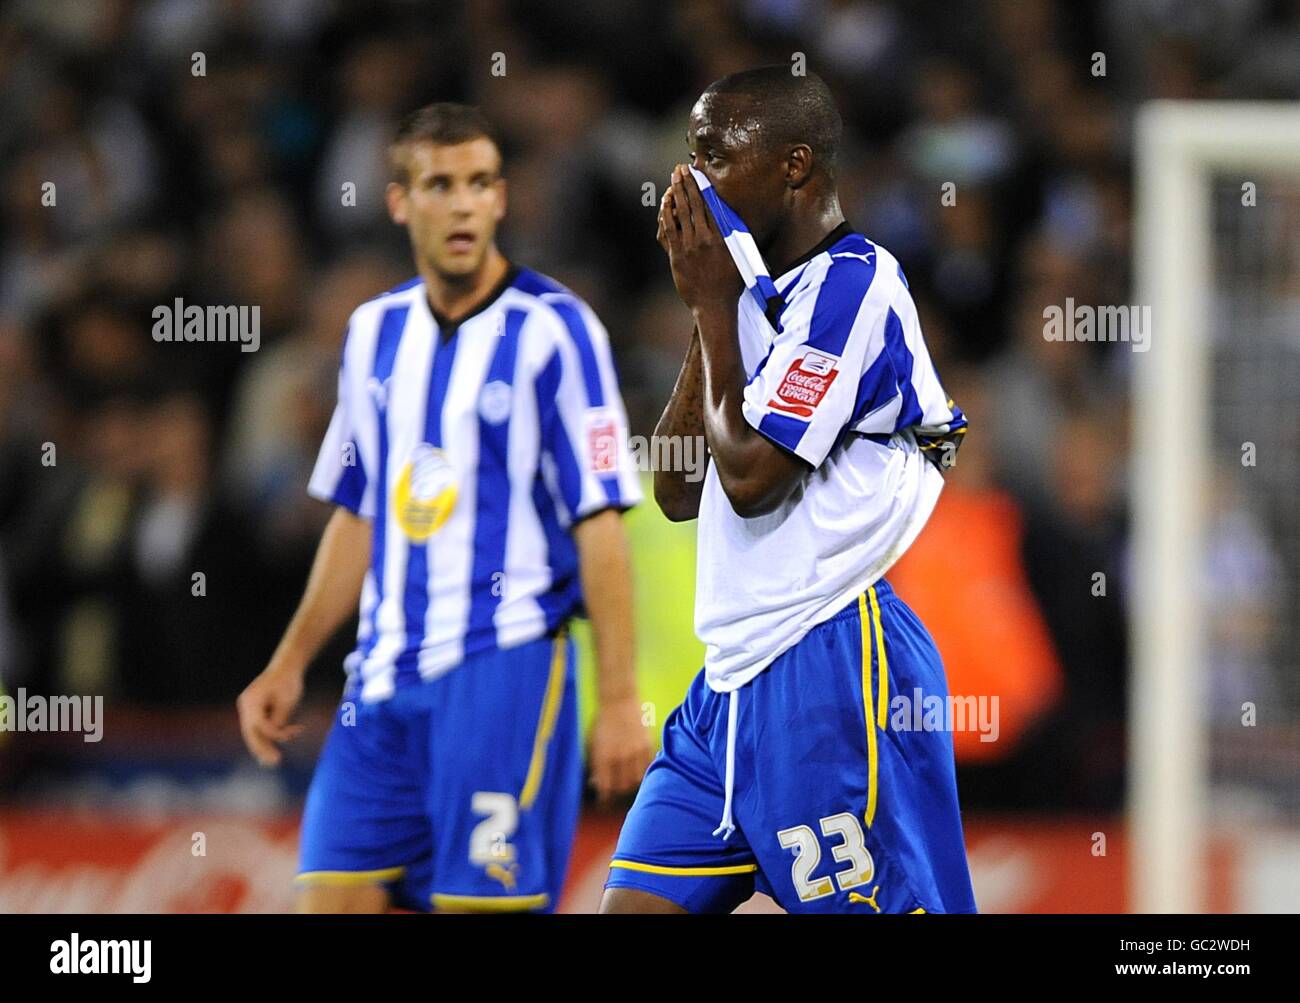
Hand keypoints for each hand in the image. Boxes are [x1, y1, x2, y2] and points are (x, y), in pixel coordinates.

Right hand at [237, 661, 305, 765]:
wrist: (286, 667)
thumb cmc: (288, 682)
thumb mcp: (287, 701)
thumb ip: (280, 719)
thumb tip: (276, 736)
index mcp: (251, 700)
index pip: (260, 724)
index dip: (275, 733)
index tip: (292, 733)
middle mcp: (245, 705)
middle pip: (251, 732)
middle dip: (263, 749)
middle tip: (275, 762)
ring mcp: (247, 709)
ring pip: (253, 733)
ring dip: (264, 746)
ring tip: (272, 761)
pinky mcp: (254, 712)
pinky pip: (257, 729)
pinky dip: (266, 738)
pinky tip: (270, 753)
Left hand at [587, 694, 654, 801]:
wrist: (618, 699)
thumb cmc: (602, 722)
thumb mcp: (593, 743)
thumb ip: (595, 764)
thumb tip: (595, 783)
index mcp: (603, 757)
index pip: (605, 788)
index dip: (604, 798)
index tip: (603, 802)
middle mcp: (620, 756)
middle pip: (622, 786)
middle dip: (617, 791)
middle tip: (614, 790)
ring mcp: (635, 750)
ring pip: (636, 779)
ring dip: (631, 783)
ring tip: (626, 780)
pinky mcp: (647, 744)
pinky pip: (647, 766)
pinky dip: (642, 771)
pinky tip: (637, 769)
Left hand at [657, 164, 742, 313]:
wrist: (713, 306)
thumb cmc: (730, 284)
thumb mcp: (738, 257)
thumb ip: (733, 236)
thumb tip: (732, 217)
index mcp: (721, 237)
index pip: (710, 204)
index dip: (702, 186)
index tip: (697, 173)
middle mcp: (705, 239)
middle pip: (694, 204)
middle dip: (687, 184)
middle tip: (681, 169)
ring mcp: (689, 247)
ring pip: (680, 213)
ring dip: (676, 193)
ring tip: (673, 179)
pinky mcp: (676, 256)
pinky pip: (669, 229)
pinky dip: (666, 214)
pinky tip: (665, 203)